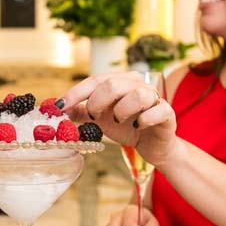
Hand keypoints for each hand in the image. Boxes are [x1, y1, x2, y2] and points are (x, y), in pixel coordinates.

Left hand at [58, 72, 177, 167]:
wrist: (152, 145)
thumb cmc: (126, 126)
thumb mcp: (99, 119)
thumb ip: (80, 112)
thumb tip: (59, 109)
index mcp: (120, 81)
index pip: (95, 80)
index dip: (76, 93)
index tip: (59, 105)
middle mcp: (138, 84)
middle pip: (113, 84)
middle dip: (97, 103)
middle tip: (93, 116)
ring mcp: (154, 97)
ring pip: (137, 95)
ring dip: (121, 111)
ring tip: (118, 121)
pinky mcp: (167, 113)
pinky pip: (157, 111)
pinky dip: (145, 120)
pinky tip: (138, 126)